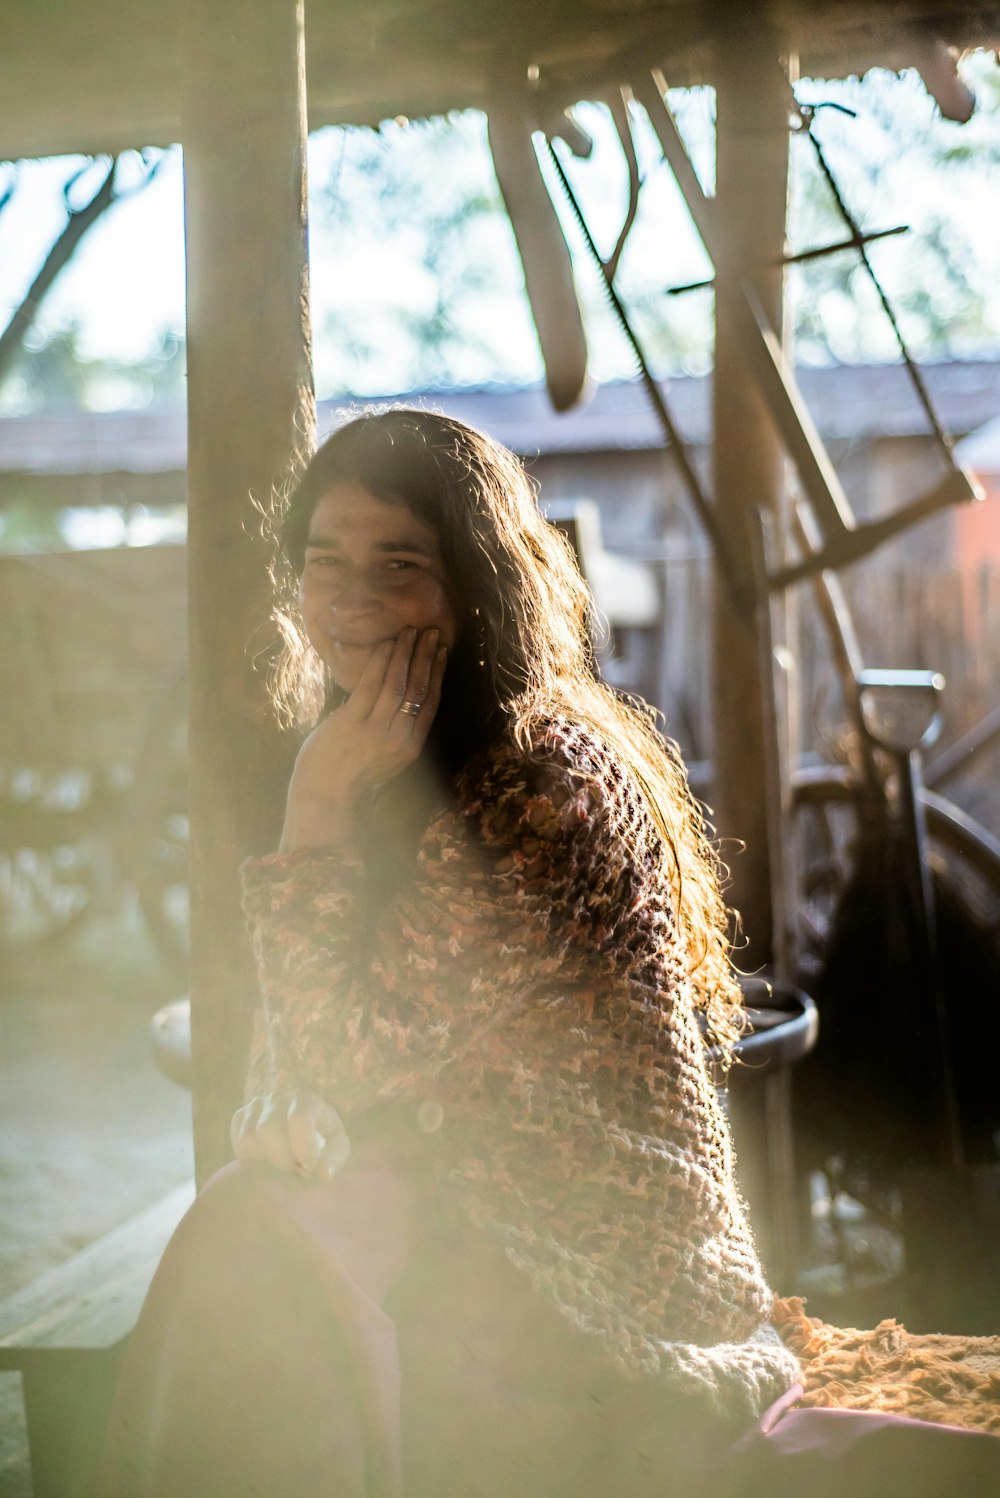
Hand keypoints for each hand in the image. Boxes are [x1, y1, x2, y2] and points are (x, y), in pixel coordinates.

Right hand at [230, 1090, 351, 1180]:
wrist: (300, 1140)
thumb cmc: (320, 1142)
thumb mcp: (336, 1150)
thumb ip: (334, 1160)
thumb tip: (323, 1173)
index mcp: (306, 1099)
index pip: (299, 1119)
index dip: (304, 1150)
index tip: (310, 1168)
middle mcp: (279, 1097)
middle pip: (268, 1130)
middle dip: (282, 1158)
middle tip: (295, 1166)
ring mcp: (257, 1105)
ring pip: (250, 1137)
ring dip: (267, 1159)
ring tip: (283, 1161)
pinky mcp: (240, 1116)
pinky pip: (239, 1142)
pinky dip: (252, 1157)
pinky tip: (268, 1156)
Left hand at [281, 626, 446, 850]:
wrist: (325, 792)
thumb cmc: (353, 773)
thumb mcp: (388, 756)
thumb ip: (398, 729)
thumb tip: (402, 694)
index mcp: (411, 746)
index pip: (430, 703)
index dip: (437, 674)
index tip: (442, 651)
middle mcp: (398, 737)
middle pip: (418, 689)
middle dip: (426, 657)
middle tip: (432, 632)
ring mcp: (375, 729)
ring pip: (396, 683)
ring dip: (405, 653)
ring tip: (411, 632)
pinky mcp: (352, 722)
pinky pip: (370, 685)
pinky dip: (380, 662)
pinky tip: (387, 645)